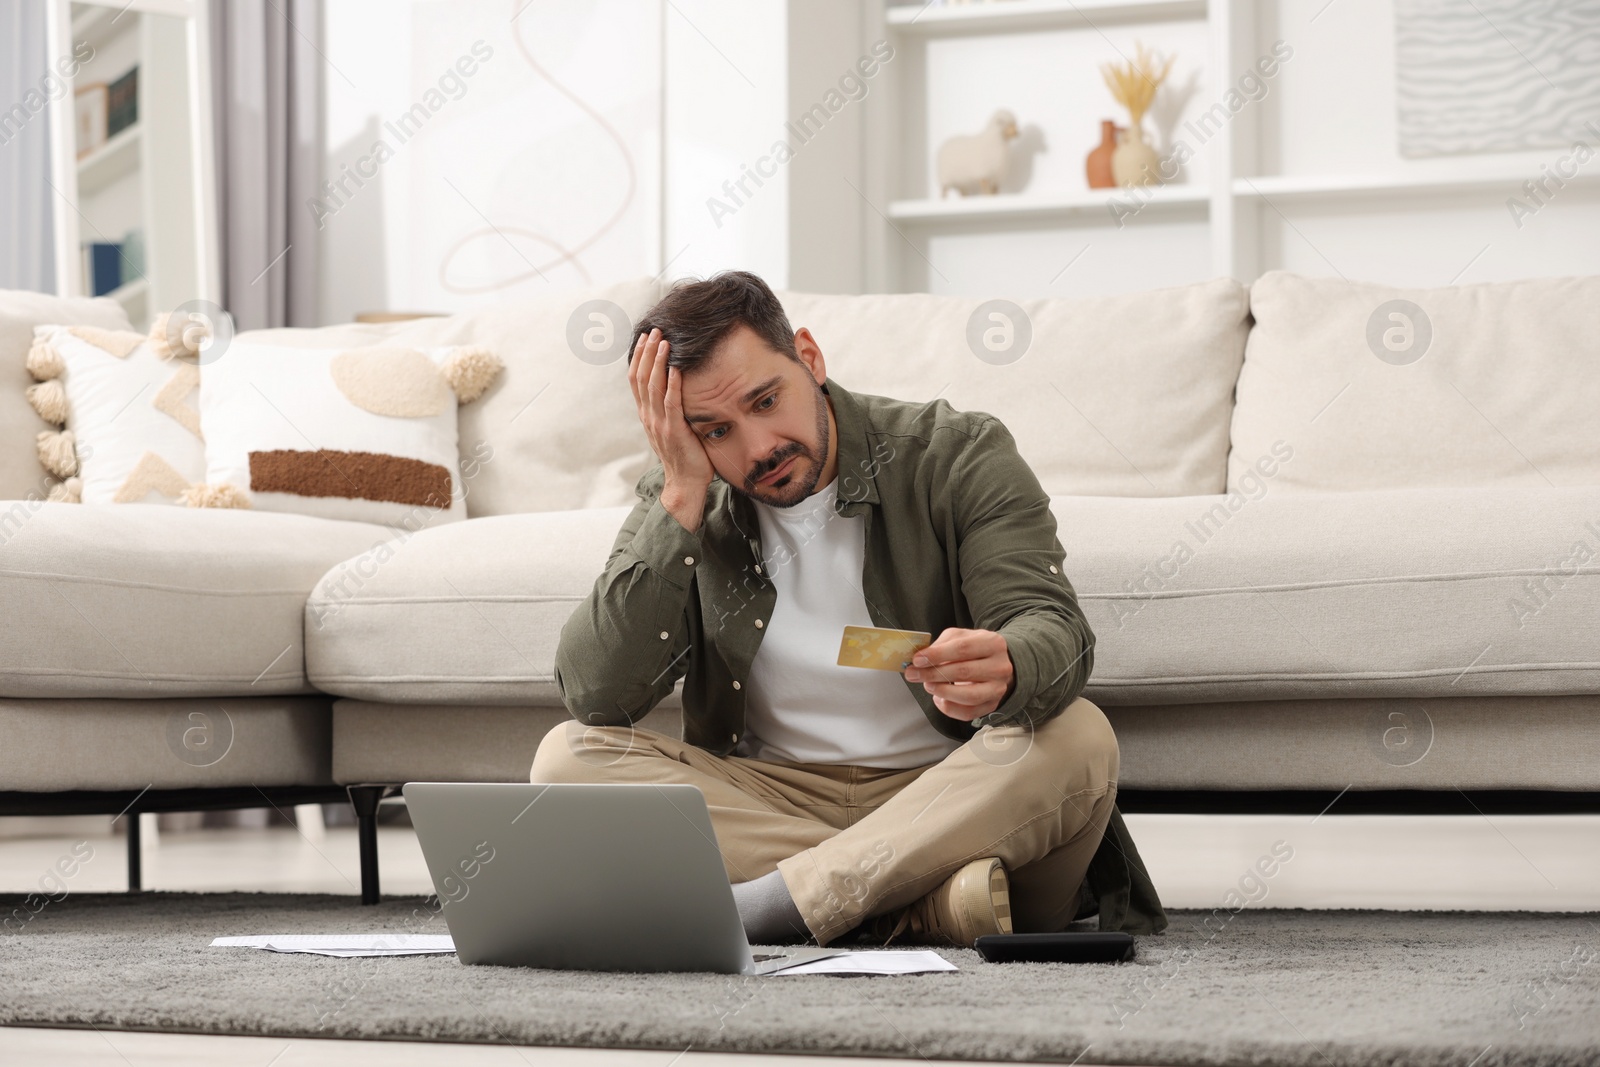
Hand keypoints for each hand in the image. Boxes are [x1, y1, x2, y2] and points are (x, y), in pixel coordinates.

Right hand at [629, 328, 713, 531]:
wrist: (685, 483)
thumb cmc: (684, 455)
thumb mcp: (673, 428)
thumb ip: (672, 409)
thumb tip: (680, 387)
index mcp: (646, 414)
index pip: (636, 380)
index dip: (640, 357)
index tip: (646, 338)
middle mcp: (648, 416)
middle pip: (641, 377)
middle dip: (647, 352)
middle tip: (654, 331)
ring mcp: (659, 423)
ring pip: (653, 386)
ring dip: (658, 362)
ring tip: (663, 341)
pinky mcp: (673, 430)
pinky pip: (670, 402)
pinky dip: (672, 383)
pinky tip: (676, 367)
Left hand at [902, 628, 1015, 721]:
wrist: (995, 664)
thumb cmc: (974, 649)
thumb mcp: (959, 637)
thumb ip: (941, 645)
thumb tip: (920, 658)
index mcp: (992, 643)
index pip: (962, 648)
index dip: (937, 655)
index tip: (917, 660)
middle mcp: (1000, 667)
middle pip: (964, 672)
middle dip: (933, 674)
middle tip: (914, 674)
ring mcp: (998, 688)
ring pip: (969, 696)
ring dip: (942, 691)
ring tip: (928, 685)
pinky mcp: (992, 705)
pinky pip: (968, 712)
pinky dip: (949, 708)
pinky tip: (939, 698)